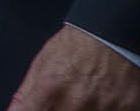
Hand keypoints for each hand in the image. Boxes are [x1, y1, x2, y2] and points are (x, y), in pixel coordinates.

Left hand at [8, 25, 139, 110]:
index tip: (40, 109)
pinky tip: (104, 103)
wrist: (113, 36)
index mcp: (49, 90)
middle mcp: (76, 102)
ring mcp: (104, 109)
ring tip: (86, 100)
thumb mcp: (41, 65)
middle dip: (61, 110)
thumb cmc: (77, 47)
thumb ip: (25, 95)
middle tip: (66, 103)